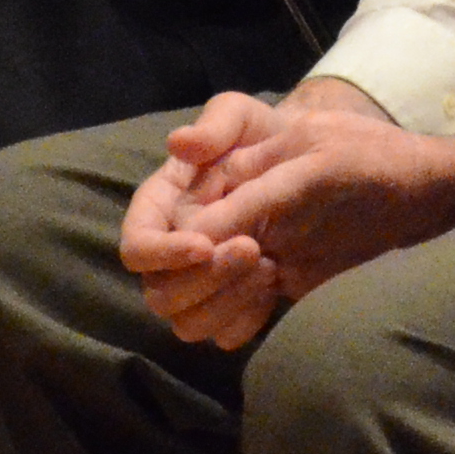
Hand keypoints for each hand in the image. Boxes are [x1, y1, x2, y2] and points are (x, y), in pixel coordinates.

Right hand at [121, 91, 303, 348]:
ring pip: (188, 322)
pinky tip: (277, 290)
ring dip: (225, 303)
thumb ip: (215, 125)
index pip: (137, 247)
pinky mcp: (237, 304)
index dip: (161, 253)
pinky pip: (226, 335)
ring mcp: (203, 285)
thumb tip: (179, 143)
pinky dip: (247, 320)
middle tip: (252, 248)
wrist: (317, 166)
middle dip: (203, 279)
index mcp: (162, 210)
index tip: (203, 244)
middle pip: (159, 294)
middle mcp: (173, 255)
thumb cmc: (267, 139)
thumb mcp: (245, 119)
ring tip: (269, 266)